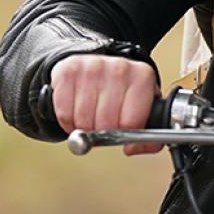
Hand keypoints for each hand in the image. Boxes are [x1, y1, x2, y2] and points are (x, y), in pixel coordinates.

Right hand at [49, 54, 163, 155]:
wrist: (98, 66)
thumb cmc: (121, 91)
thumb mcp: (143, 108)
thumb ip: (149, 138)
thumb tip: (131, 148)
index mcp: (142, 78)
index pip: (131, 123)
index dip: (124, 135)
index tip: (121, 131)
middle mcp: (119, 68)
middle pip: (105, 124)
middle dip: (103, 133)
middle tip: (104, 125)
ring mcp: (92, 67)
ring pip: (83, 121)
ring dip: (84, 128)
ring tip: (91, 117)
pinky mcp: (69, 71)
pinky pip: (64, 113)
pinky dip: (68, 121)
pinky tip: (76, 110)